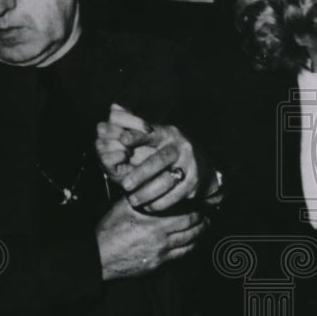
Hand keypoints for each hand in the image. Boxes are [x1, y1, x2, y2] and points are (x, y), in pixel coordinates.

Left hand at [96, 104, 216, 212]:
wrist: (204, 168)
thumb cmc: (169, 152)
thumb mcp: (157, 138)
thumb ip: (135, 130)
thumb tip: (112, 109)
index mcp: (168, 134)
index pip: (151, 133)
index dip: (137, 136)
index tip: (122, 139)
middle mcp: (180, 147)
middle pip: (160, 160)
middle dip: (141, 173)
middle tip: (125, 184)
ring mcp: (189, 165)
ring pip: (167, 181)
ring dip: (147, 193)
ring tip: (132, 200)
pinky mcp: (194, 183)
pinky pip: (175, 195)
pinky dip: (160, 203)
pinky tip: (148, 206)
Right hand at [96, 196, 208, 280]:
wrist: (99, 257)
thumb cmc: (109, 231)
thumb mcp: (123, 207)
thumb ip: (141, 198)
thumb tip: (151, 187)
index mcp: (156, 224)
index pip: (187, 218)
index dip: (197, 213)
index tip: (201, 208)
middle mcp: (162, 240)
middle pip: (192, 232)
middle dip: (202, 224)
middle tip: (206, 219)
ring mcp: (161, 255)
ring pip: (189, 246)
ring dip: (199, 238)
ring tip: (202, 231)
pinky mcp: (157, 265)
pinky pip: (180, 257)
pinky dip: (189, 250)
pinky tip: (191, 245)